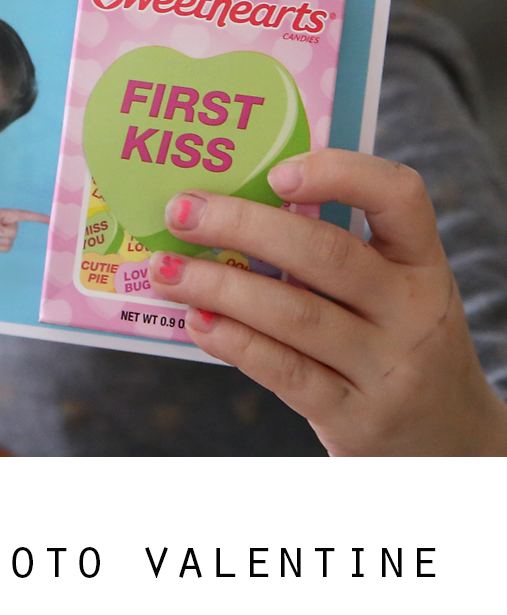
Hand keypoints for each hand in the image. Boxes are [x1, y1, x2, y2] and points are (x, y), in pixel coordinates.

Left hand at [0, 209, 49, 254]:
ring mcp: (11, 237)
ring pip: (6, 242)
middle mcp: (14, 226)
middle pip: (11, 233)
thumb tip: (1, 231)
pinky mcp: (7, 246)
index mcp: (11, 215)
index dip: (40, 218)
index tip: (51, 220)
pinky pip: (4, 249)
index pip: (28, 216)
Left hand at [147, 150, 506, 457]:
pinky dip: (235, 342)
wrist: (447, 441)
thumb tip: (236, 206)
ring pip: (296, 314)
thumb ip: (340, 254)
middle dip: (243, 225)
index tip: (277, 172)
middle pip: (327, 254)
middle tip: (182, 212)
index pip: (399, 196)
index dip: (340, 173)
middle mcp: (413, 311)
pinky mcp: (356, 417)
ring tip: (166, 270)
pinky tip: (197, 321)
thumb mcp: (395, 295)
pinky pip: (287, 372)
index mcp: (424, 264)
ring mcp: (387, 368)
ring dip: (220, 286)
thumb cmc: (396, 346)